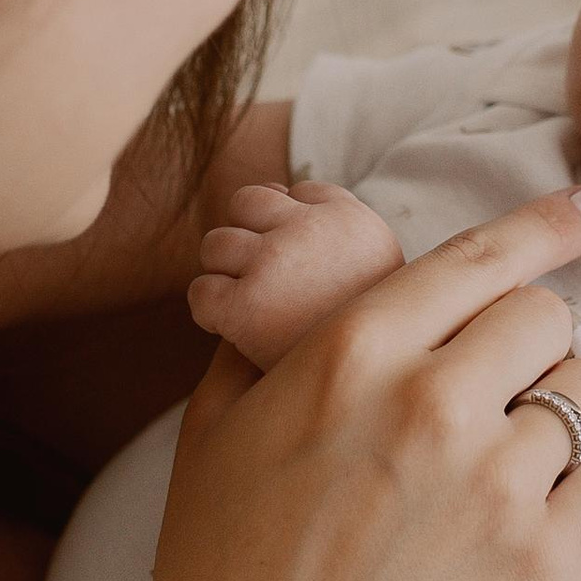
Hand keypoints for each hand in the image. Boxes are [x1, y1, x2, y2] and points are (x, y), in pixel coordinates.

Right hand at [122, 187, 580, 580]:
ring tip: (519, 463)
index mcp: (350, 353)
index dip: (549, 225)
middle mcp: (431, 402)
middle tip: (501, 396)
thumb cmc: (224, 578)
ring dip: (565, 416)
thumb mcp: (216, 433)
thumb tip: (300, 286)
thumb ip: (271, 343)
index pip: (481, 257)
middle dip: (531, 347)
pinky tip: (553, 508)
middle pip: (545, 319)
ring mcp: (495, 485)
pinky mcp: (545, 564)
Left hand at [187, 180, 404, 369]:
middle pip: (247, 202)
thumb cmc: (368, 333)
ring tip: (252, 304)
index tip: (303, 264)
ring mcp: (275, 263)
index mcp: (350, 217)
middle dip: (247, 237)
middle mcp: (311, 230)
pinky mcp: (245, 306)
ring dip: (224, 271)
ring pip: (215, 243)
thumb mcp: (380, 265)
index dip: (288, 225)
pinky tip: (231, 326)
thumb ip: (334, 217)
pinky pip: (200, 291)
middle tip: (268, 283)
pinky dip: (208, 309)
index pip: (297, 191)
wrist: (375, 392)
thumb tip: (272, 188)